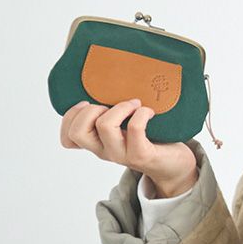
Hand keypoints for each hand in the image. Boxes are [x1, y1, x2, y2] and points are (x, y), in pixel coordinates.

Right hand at [60, 99, 197, 194]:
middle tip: (110, 105)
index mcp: (98, 143)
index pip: (68, 139)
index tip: (86, 102)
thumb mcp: (124, 127)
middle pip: (78, 132)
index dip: (69, 118)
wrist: (174, 165)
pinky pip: (134, 128)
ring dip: (120, 107)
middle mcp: (105, 151)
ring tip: (134, 105)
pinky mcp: (141, 154)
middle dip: (90, 110)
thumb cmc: (150, 140)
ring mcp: (122, 154)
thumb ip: (113, 113)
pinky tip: (149, 112)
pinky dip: (141, 113)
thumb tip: (108, 77)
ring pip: (105, 126)